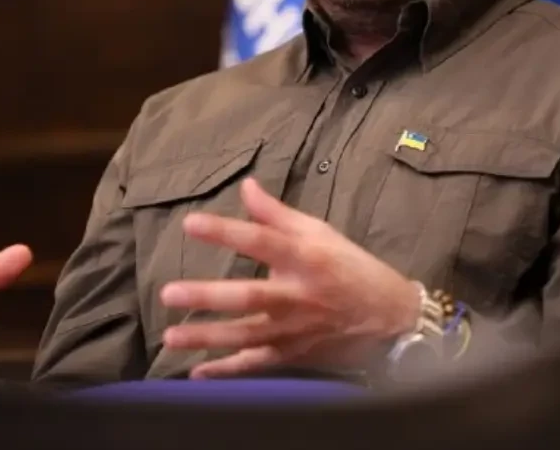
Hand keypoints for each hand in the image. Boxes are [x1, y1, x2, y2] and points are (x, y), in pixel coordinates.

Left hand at [160, 177, 420, 378]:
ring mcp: (295, 330)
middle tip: (169, 293)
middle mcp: (298, 295)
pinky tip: (197, 373)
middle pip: (249, 297)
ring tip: (171, 336)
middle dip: (208, 296)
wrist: (389, 317)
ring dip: (207, 337)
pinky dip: (227, 372)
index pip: (261, 240)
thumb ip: (278, 214)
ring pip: (246, 336)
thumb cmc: (350, 268)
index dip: (226, 232)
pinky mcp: (294, 355)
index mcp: (306, 257)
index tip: (190, 223)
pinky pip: (256, 365)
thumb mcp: (320, 233)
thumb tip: (246, 185)